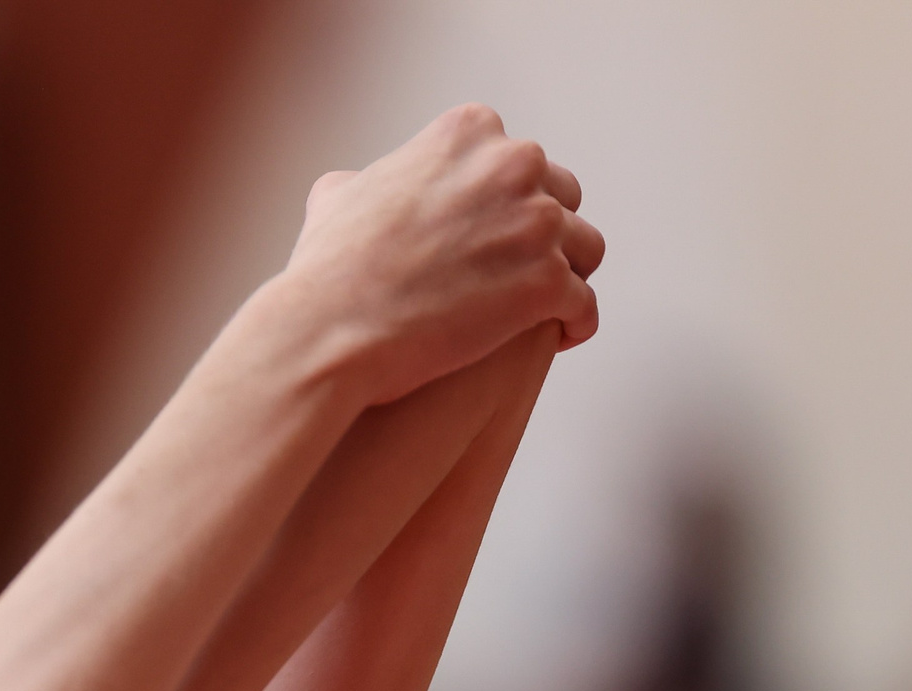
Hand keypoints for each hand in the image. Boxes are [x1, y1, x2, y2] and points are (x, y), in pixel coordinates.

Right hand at [282, 104, 603, 404]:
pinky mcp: (547, 283)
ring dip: (567, 276)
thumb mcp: (336, 197)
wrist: (328, 329)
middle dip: (543, 234)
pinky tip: (557, 337)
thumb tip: (359, 186)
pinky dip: (574, 321)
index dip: (505, 201)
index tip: (489, 235)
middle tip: (516, 275)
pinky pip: (584, 303)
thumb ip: (368, 180)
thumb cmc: (327, 270)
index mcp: (468, 133)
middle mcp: (513, 164)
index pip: (515, 159)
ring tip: (544, 309)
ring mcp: (536, 224)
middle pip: (561, 196)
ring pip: (584, 248)